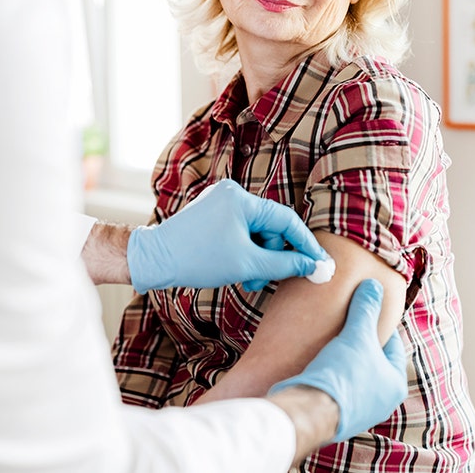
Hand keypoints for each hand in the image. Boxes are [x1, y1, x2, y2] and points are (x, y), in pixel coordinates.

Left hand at [126, 179, 328, 292]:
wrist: (154, 260)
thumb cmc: (197, 259)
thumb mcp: (247, 264)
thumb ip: (285, 265)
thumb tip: (314, 266)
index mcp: (241, 198)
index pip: (286, 219)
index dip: (305, 243)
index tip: (319, 262)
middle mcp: (232, 193)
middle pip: (270, 227)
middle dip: (270, 256)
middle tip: (262, 280)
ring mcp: (220, 202)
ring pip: (255, 232)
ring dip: (256, 257)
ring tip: (245, 279)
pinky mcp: (212, 213)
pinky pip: (240, 231)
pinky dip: (243, 251)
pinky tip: (235, 268)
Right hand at [268, 279, 407, 442]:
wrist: (311, 410)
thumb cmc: (343, 373)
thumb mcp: (357, 334)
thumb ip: (366, 308)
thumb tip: (374, 285)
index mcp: (395, 384)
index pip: (393, 345)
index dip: (379, 323)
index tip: (366, 310)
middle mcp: (382, 402)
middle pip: (374, 361)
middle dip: (361, 342)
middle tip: (348, 323)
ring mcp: (360, 411)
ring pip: (356, 375)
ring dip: (346, 359)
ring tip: (332, 340)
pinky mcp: (337, 415)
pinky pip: (339, 387)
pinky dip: (333, 374)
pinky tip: (320, 361)